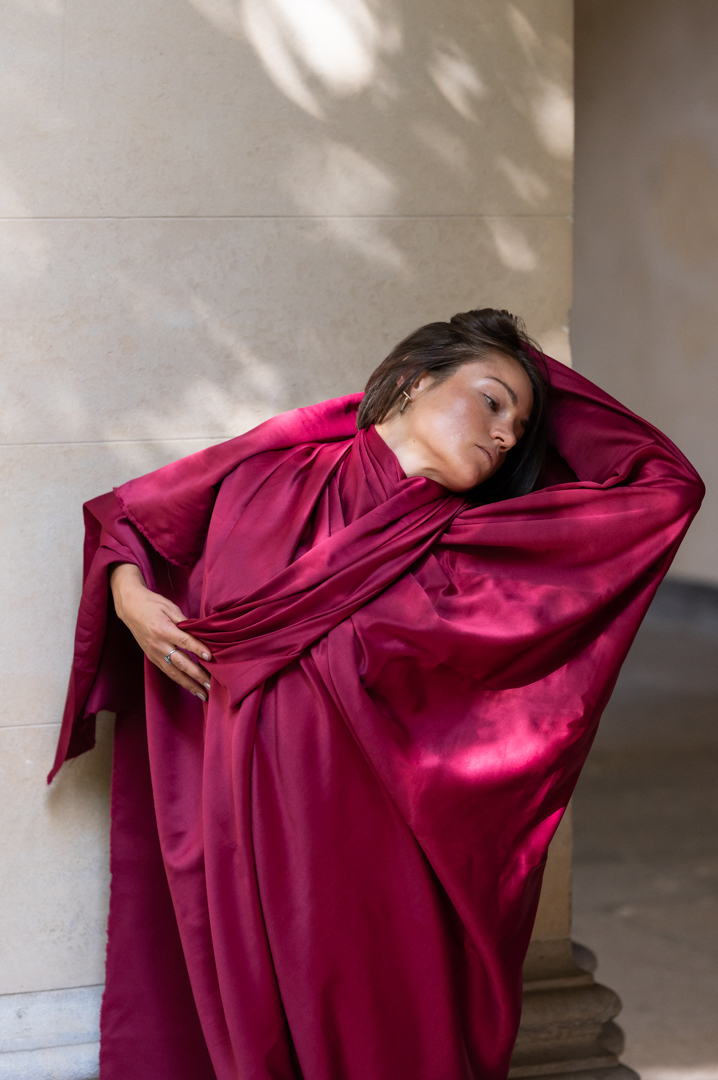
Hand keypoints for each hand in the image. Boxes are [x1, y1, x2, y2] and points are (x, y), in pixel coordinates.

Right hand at [110, 563, 211, 700]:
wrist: (129, 608)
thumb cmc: (152, 604)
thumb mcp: (170, 608)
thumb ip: (185, 622)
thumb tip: (202, 633)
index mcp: (163, 629)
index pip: (184, 641)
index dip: (198, 649)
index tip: (210, 657)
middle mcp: (158, 644)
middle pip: (181, 662)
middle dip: (197, 675)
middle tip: (211, 684)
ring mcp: (154, 653)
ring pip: (174, 672)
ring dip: (189, 684)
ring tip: (203, 693)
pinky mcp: (151, 658)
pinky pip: (167, 671)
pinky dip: (179, 680)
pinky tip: (190, 686)